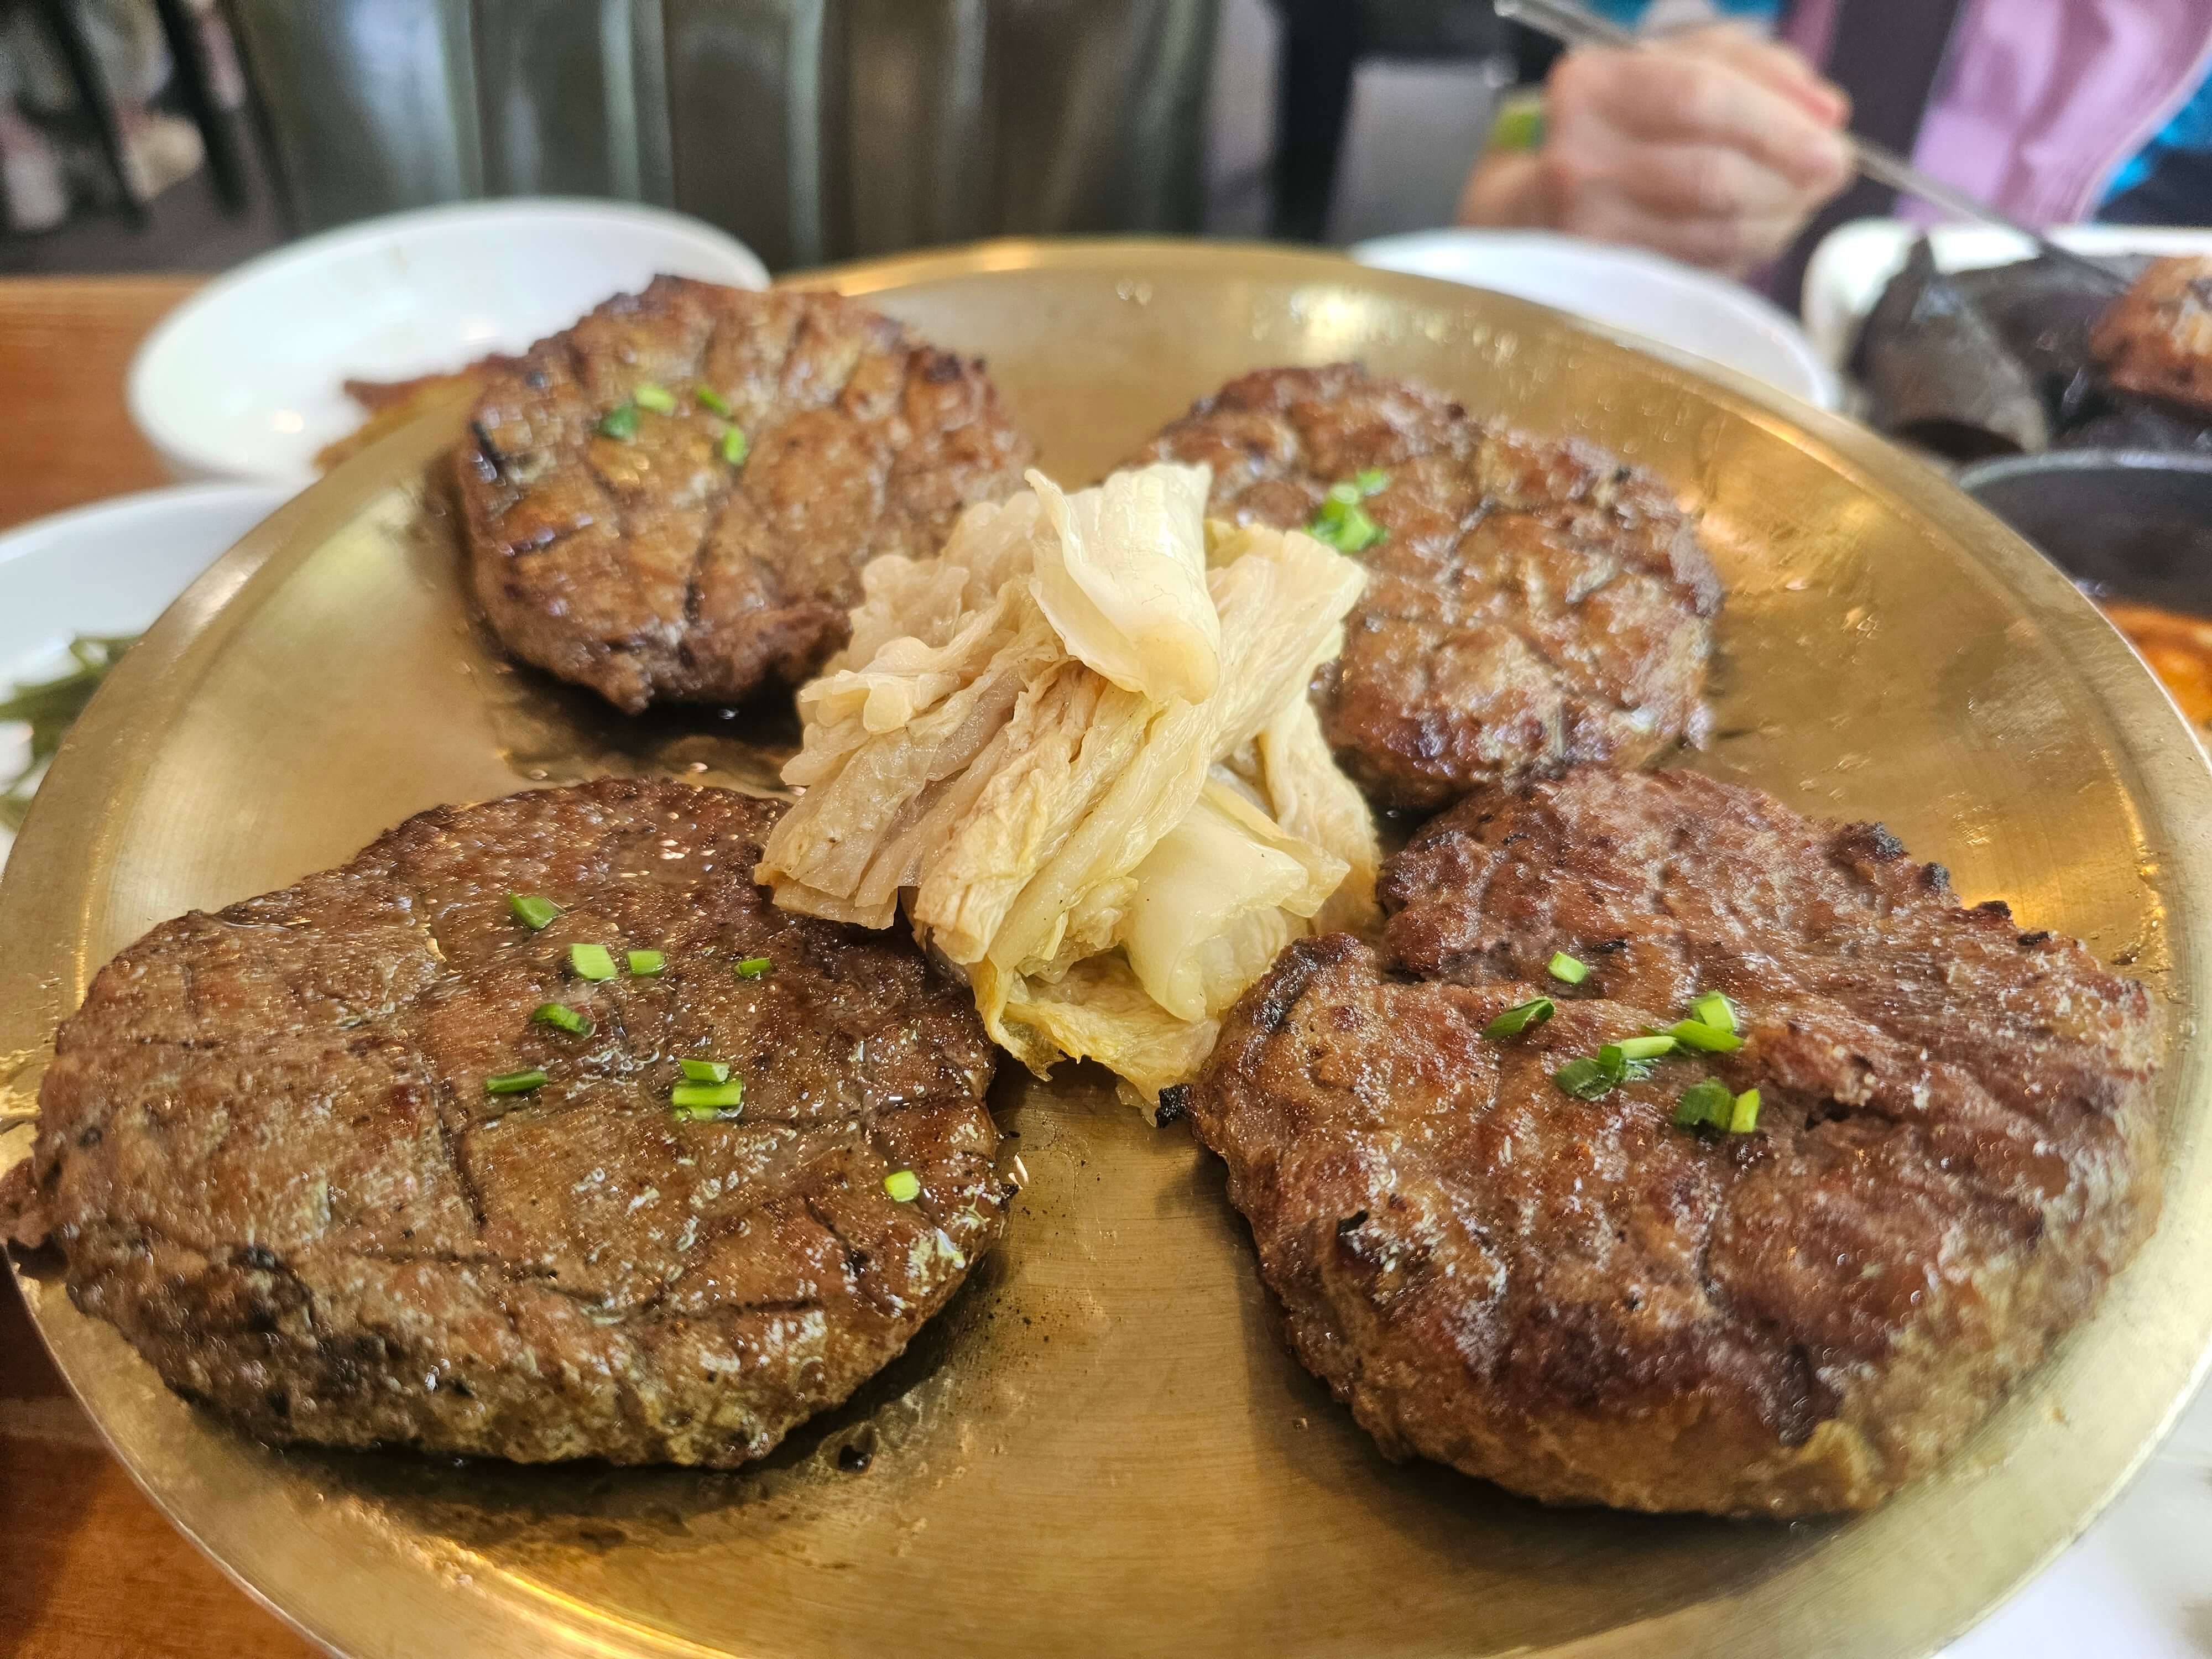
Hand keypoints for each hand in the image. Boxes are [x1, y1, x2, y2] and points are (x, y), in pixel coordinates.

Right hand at [1459, 24, 1853, 275]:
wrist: (1536, 202)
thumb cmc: (1623, 123)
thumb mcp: (1681, 65)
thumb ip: (1759, 72)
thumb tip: (1827, 115)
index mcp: (1592, 86)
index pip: (1701, 100)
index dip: (1779, 126)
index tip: (1835, 151)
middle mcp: (1576, 160)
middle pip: (1711, 175)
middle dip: (1788, 182)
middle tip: (1828, 179)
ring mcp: (1583, 231)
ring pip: (1712, 233)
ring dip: (1776, 222)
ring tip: (1796, 203)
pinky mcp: (1602, 282)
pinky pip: (1700, 269)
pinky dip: (1745, 252)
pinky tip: (1756, 230)